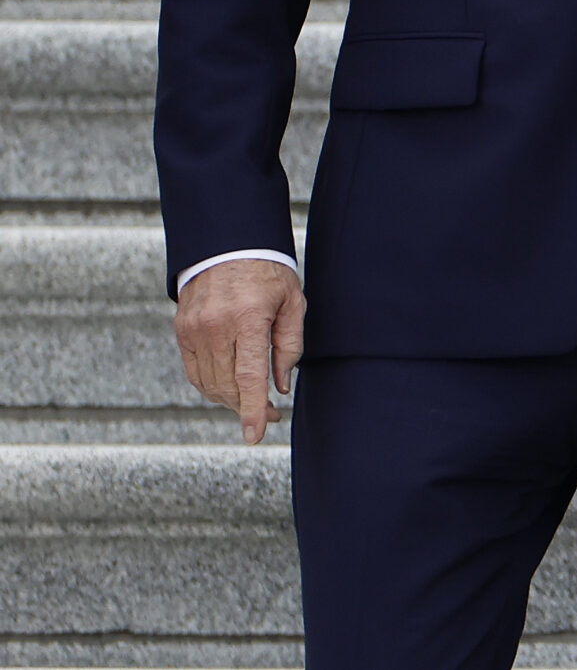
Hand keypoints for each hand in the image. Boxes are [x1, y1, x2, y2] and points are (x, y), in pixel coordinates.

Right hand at [174, 258, 304, 445]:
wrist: (228, 243)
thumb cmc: (268, 273)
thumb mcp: (292, 302)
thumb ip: (289, 346)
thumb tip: (280, 386)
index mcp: (247, 318)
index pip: (249, 376)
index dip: (252, 410)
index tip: (255, 435)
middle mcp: (215, 327)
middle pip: (228, 385)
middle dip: (248, 407)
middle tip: (270, 412)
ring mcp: (194, 330)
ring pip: (209, 383)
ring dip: (230, 399)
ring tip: (252, 399)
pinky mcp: (182, 331)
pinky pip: (195, 372)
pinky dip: (211, 385)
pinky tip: (230, 385)